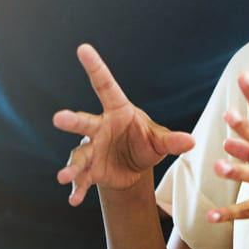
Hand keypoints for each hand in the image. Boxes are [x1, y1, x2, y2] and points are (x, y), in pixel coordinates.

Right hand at [53, 44, 194, 205]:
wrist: (134, 167)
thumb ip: (171, 140)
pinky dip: (78, 189)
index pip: (105, 86)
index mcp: (117, 110)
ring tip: (64, 177)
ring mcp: (92, 148)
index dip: (95, 67)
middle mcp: (99, 127)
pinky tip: (74, 200)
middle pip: (84, 122)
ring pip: (79, 154)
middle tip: (58, 118)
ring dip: (72, 166)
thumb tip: (190, 141)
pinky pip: (82, 178)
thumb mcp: (159, 141)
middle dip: (71, 121)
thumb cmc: (145, 143)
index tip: (83, 48)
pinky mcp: (91, 170)